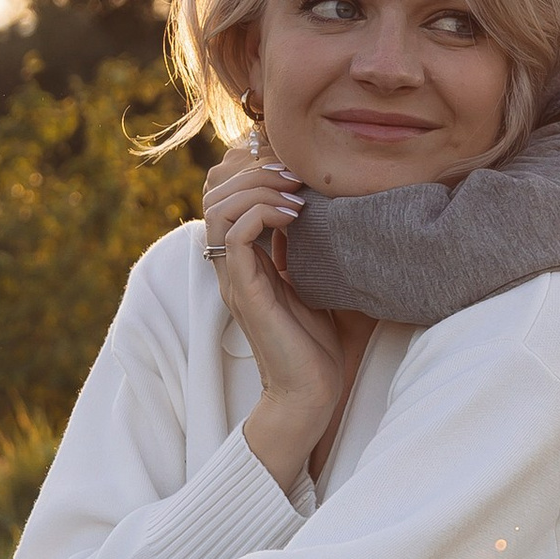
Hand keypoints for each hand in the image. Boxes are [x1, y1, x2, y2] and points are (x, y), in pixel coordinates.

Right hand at [202, 136, 348, 491]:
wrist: (313, 394)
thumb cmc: (324, 343)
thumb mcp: (325, 278)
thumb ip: (320, 241)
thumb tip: (344, 201)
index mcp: (247, 255)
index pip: (226, 188)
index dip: (253, 164)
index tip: (295, 166)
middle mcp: (234, 262)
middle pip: (215, 187)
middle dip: (255, 167)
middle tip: (296, 174)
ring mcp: (235, 276)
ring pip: (218, 204)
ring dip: (258, 187)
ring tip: (296, 194)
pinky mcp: (244, 292)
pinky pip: (233, 235)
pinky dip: (261, 213)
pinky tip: (294, 217)